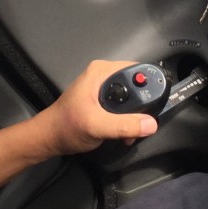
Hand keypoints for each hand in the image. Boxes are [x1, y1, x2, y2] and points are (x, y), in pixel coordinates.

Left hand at [31, 60, 158, 157]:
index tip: (157, 105)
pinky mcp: (104, 102)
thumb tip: (151, 124)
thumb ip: (124, 124)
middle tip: (142, 125)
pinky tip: (124, 135)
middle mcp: (104, 75)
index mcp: (102, 71)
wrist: (50, 138)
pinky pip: (125, 108)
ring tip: (130, 135)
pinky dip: (127, 121)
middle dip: (142, 107)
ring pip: (132, 99)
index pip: (137, 71)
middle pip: (137, 86)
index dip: (150, 86)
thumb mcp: (97, 126)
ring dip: (135, 118)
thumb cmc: (68, 127)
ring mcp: (104, 89)